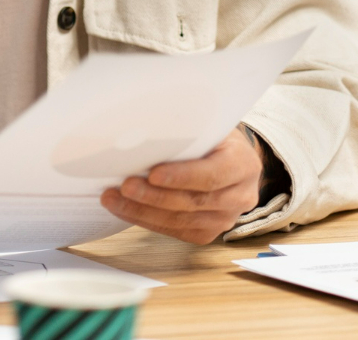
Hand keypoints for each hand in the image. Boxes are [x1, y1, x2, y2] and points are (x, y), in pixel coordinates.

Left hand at [100, 126, 263, 243]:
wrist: (227, 156)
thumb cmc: (210, 137)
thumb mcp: (206, 126)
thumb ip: (185, 132)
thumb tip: (140, 132)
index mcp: (243, 164)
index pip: (212, 175)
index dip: (182, 177)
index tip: (153, 174)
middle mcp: (241, 195)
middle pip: (194, 201)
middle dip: (154, 196)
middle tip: (124, 186)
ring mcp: (226, 218)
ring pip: (182, 220)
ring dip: (143, 211)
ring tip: (114, 199)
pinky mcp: (208, 232)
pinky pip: (176, 231)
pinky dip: (146, 220)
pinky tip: (125, 209)